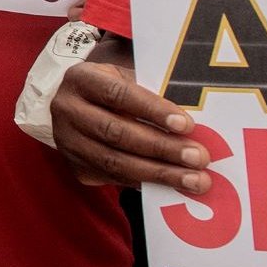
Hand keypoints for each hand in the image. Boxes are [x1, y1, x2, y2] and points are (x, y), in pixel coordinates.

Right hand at [49, 37, 213, 193]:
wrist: (74, 107)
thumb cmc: (113, 90)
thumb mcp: (127, 79)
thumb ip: (152, 94)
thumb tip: (194, 122)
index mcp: (81, 80)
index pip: (117, 94)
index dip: (152, 110)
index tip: (187, 125)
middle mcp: (67, 110)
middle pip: (116, 132)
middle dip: (162, 147)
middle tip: (198, 158)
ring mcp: (68, 142)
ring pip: (115, 162)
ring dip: (159, 173)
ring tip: (194, 180)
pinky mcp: (77, 168)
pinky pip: (115, 179)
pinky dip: (147, 184)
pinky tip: (174, 187)